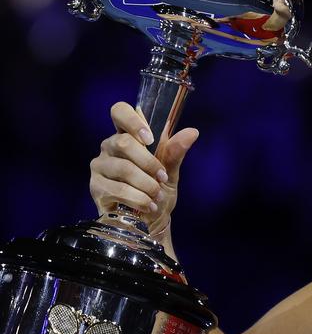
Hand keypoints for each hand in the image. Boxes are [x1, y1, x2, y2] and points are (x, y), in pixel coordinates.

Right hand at [89, 101, 199, 234]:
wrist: (152, 223)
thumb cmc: (158, 192)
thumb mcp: (170, 172)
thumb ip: (175, 152)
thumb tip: (192, 132)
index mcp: (127, 135)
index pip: (120, 111)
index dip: (132, 120)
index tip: (150, 138)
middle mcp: (109, 147)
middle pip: (124, 143)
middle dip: (149, 162)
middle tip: (162, 178)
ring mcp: (99, 166)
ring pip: (123, 168)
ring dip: (146, 184)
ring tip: (157, 196)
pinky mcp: (96, 187)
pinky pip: (118, 189)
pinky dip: (138, 198)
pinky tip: (148, 205)